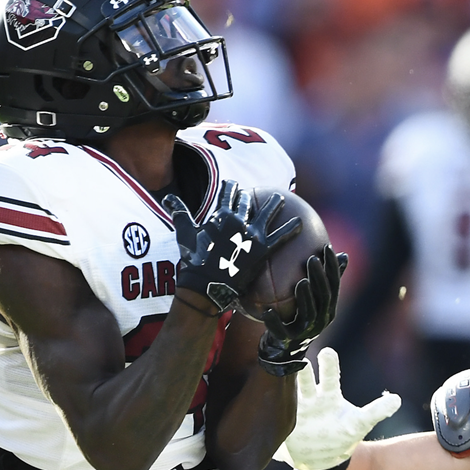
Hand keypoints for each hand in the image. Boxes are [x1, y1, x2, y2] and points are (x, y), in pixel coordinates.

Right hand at [164, 180, 300, 311]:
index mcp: (220, 215)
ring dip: (275, 204)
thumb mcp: (185, 233)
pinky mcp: (262, 249)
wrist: (205, 284)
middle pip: (247, 203)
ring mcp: (251, 234)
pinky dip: (292, 229)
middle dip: (251, 197)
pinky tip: (301, 224)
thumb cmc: (194, 260)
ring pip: (267, 213)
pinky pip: (281, 237)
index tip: (235, 185)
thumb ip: (180, 213)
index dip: (232, 188)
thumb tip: (168, 197)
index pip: (228, 195)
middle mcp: (238, 221)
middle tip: (258, 193)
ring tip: (282, 198)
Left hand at [258, 246, 346, 374]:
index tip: (326, 247)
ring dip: (305, 298)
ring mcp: (306, 331)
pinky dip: (274, 322)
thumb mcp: (314, 300)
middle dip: (319, 278)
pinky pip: (281, 331)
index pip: (334, 284)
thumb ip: (325, 280)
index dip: (332, 267)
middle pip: (324, 297)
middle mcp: (321, 320)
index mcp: (328, 308)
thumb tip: (343, 255)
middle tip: (312, 259)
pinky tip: (267, 311)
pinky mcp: (288, 340)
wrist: (285, 350)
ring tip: (301, 282)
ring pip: (308, 313)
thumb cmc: (299, 317)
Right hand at [273, 347, 400, 469]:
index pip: (329, 377)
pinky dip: (267, 429)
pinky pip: (273, 431)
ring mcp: (292, 415)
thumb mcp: (360, 424)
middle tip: (299, 358)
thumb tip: (398, 400)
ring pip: (285, 399)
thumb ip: (377, 411)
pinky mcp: (281, 433)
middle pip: (304, 382)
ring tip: (272, 377)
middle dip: (301, 371)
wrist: (323, 459)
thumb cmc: (342, 433)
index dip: (329, 366)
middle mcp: (308, 401)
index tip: (328, 352)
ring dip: (280, 390)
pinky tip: (256, 425)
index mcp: (327, 396)